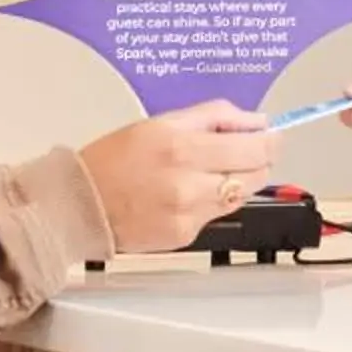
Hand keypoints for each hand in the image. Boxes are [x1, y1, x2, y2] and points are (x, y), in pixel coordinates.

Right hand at [78, 100, 281, 251]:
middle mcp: (189, 183)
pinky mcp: (187, 236)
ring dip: (238, 180)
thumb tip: (255, 119)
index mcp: (182, 147)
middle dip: (259, 159)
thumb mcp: (159, 122)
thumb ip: (212, 116)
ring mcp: (190, 213)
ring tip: (212, 170)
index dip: (270, 140)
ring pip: (241, 195)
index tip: (271, 134)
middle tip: (247, 150)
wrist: (80, 207)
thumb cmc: (112, 161)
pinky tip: (190, 192)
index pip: (255, 147)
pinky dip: (212, 201)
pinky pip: (217, 214)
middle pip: (257, 173)